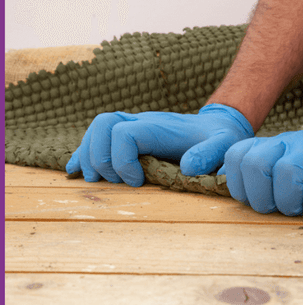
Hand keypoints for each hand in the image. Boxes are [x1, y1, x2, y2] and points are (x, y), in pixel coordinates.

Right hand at [66, 104, 253, 185]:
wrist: (218, 125)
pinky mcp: (131, 133)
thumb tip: (187, 167)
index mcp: (160, 127)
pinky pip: (100, 136)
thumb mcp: (224, 146)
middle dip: (99, 157)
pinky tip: (76, 169)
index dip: (122, 160)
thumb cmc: (220, 139)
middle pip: (103, 125)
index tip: (137, 183)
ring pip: (97, 128)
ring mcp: (134, 126)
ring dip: (88, 154)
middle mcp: (143, 122)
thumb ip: (209, 155)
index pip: (124, 133)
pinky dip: (85, 152)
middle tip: (113, 183)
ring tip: (95, 179)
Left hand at [223, 117, 302, 216]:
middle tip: (280, 207)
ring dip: (291, 202)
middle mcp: (293, 143)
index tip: (256, 200)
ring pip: (286, 173)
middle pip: (254, 164)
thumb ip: (266, 173)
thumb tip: (237, 194)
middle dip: (261, 197)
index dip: (239, 185)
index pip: (236, 156)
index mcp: (276, 144)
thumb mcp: (293, 162)